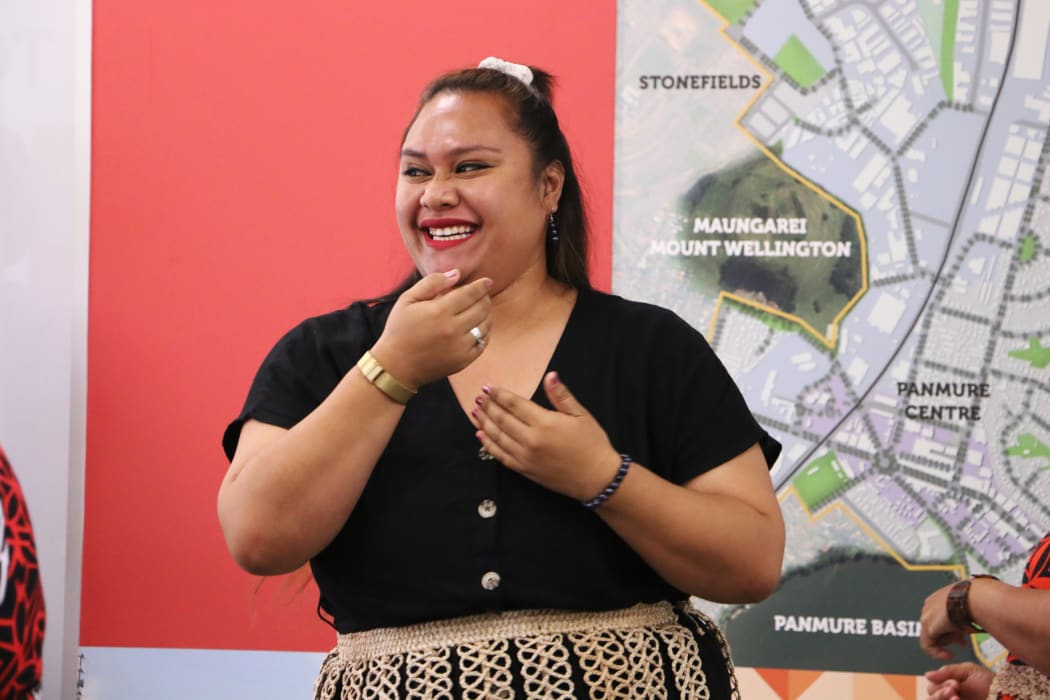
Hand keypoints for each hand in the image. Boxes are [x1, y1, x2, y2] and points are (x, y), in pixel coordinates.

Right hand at [371, 270, 491, 387]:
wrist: (396, 366)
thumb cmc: (399, 330)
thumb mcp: (407, 300)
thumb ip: (432, 283)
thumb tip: (456, 274)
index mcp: (439, 311)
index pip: (470, 293)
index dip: (482, 285)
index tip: (488, 281)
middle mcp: (453, 328)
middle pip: (481, 308)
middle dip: (485, 298)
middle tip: (483, 294)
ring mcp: (460, 346)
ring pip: (485, 324)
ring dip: (487, 314)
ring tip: (482, 309)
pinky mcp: (464, 360)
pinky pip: (483, 342)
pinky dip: (484, 332)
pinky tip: (478, 327)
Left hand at [471, 372, 620, 500]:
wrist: (596, 478)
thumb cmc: (592, 444)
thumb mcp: (581, 415)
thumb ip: (561, 395)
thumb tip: (550, 375)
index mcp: (545, 423)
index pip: (514, 405)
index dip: (499, 395)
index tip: (488, 387)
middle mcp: (531, 440)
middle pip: (502, 419)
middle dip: (488, 406)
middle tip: (478, 397)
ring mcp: (525, 457)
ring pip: (498, 437)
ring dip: (484, 423)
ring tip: (475, 412)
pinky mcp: (524, 470)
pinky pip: (501, 456)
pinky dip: (489, 444)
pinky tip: (481, 435)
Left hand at [920, 583, 967, 659]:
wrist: (974, 598)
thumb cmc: (977, 601)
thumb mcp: (967, 610)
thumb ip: (961, 620)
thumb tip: (965, 629)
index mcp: (938, 598)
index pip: (940, 619)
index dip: (951, 631)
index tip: (961, 639)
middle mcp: (930, 605)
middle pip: (936, 628)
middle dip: (949, 637)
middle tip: (962, 643)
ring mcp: (926, 615)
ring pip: (932, 636)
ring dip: (948, 642)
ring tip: (961, 642)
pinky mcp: (927, 626)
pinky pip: (927, 645)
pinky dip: (937, 653)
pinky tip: (949, 655)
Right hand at [924, 662, 993, 699]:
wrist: (1004, 693)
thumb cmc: (987, 681)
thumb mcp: (967, 671)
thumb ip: (947, 671)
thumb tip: (926, 675)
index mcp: (947, 684)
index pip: (932, 686)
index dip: (939, 684)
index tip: (954, 683)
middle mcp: (948, 695)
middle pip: (931, 697)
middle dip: (940, 693)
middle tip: (954, 688)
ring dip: (941, 698)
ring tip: (956, 697)